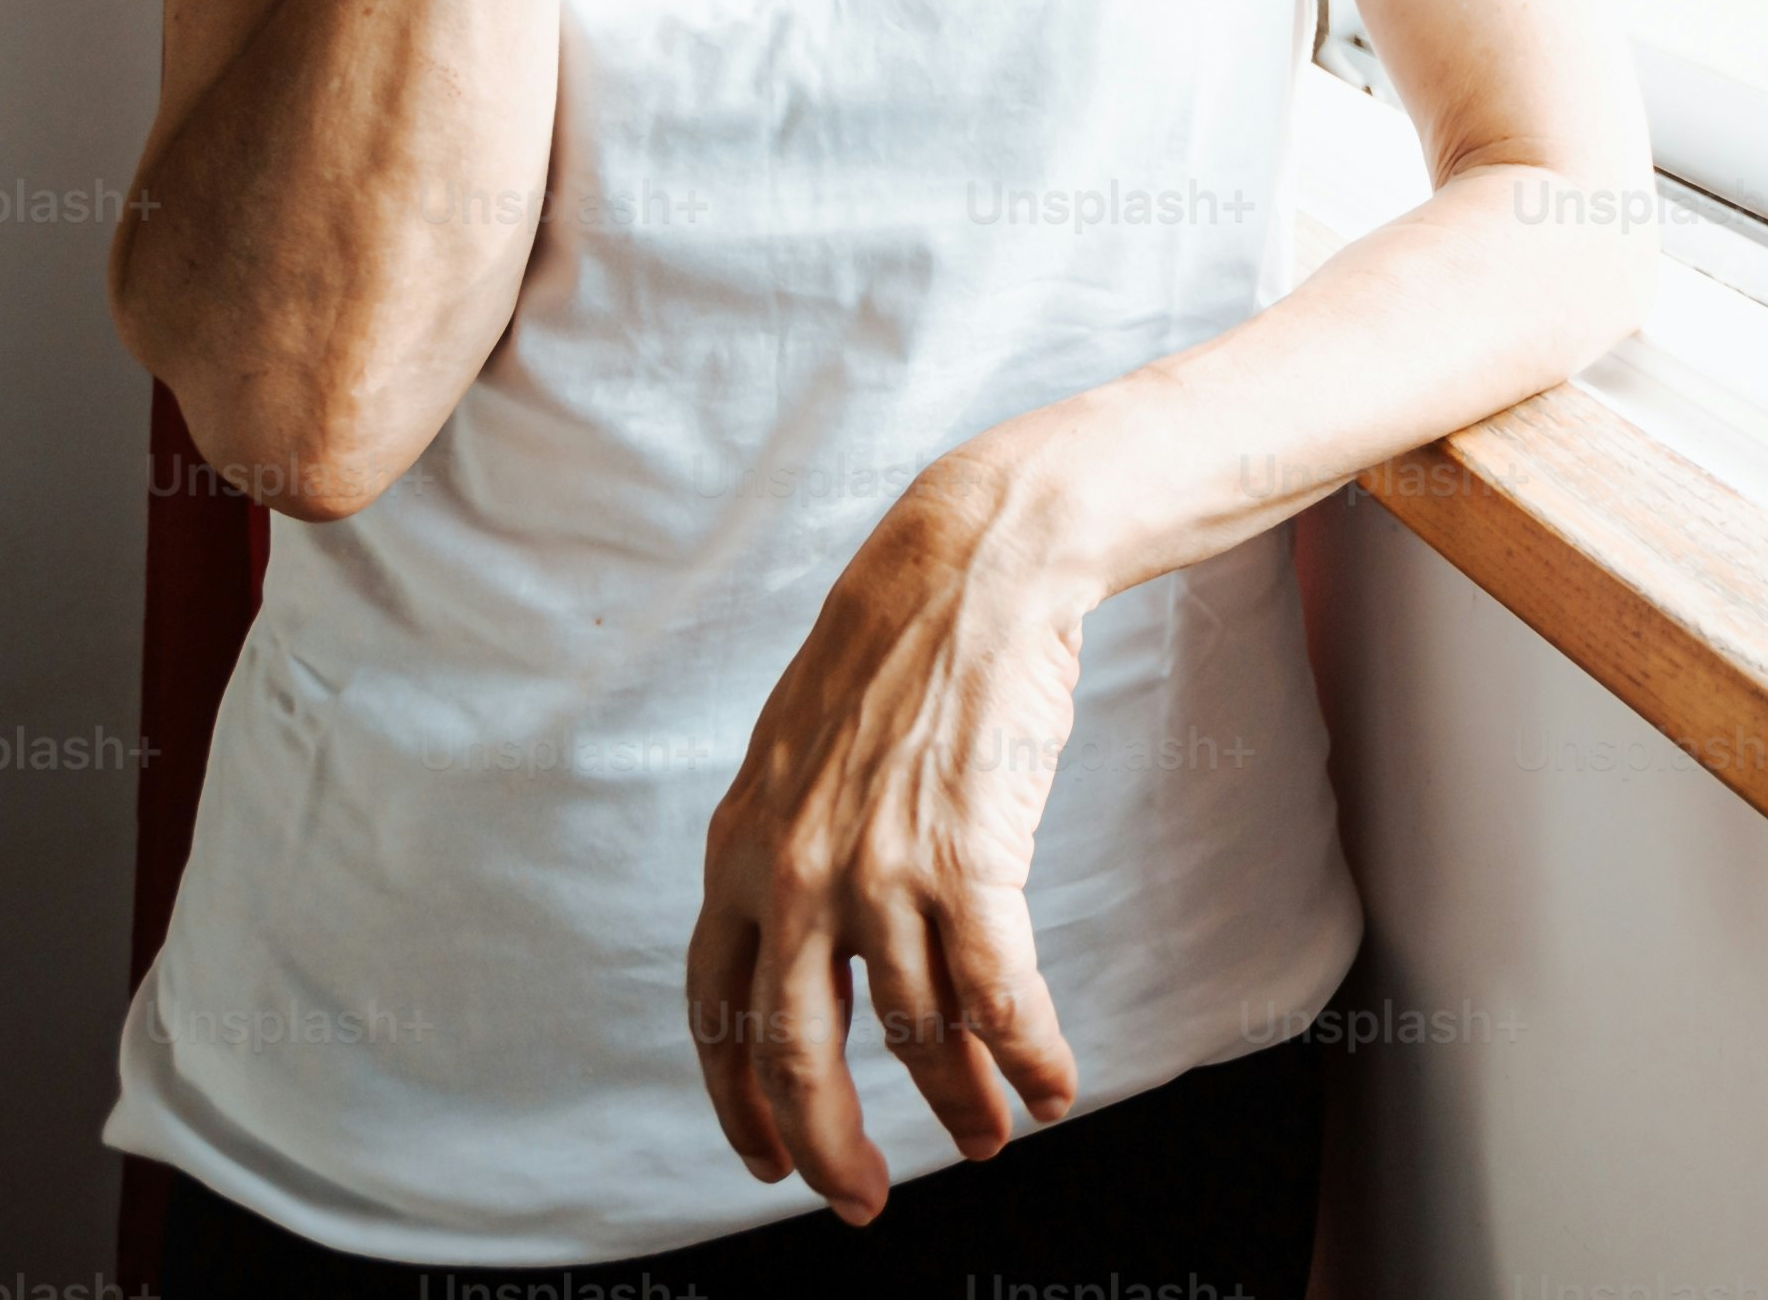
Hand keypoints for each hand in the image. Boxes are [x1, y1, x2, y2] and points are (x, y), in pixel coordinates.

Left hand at [691, 450, 1096, 1219]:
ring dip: (960, 1104)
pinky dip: (1028, 1054)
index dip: (742, 1104)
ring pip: (918, 1034)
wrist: (971, 567)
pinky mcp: (968, 854)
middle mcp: (793, 876)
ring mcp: (879, 869)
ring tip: (991, 1133)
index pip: (717, 1014)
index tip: (771, 1160)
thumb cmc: (896, 653)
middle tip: (864, 1200)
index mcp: (737, 853)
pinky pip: (997, 994)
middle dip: (833, 1148)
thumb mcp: (793, 756)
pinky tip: (1050, 1084)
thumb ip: (779, 851)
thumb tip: (789, 939)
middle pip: (799, 1056)